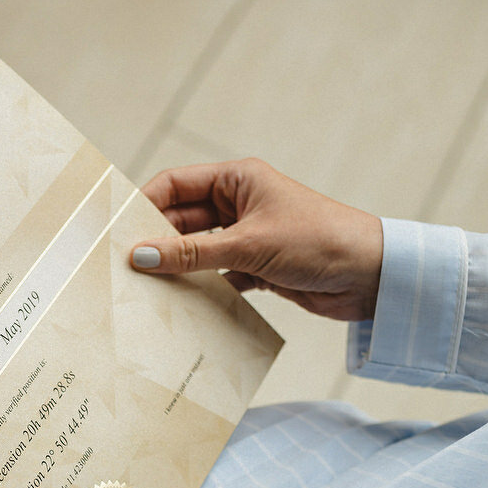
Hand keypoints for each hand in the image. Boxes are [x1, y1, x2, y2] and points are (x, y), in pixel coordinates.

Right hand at [131, 158, 383, 321]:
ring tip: (144, 290)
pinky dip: (200, 290)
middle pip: (181, 220)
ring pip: (196, 251)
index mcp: (238, 179)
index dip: (143, 205)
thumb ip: (191, 253)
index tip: (115, 231)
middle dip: (155, 242)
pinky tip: (180, 307)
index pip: (175, 184)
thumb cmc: (319, 241)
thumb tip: (140, 255)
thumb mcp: (248, 245)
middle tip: (123, 268)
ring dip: (177, 269)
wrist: (372, 276)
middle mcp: (239, 204)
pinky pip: (215, 276)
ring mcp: (247, 237)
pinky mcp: (256, 267)